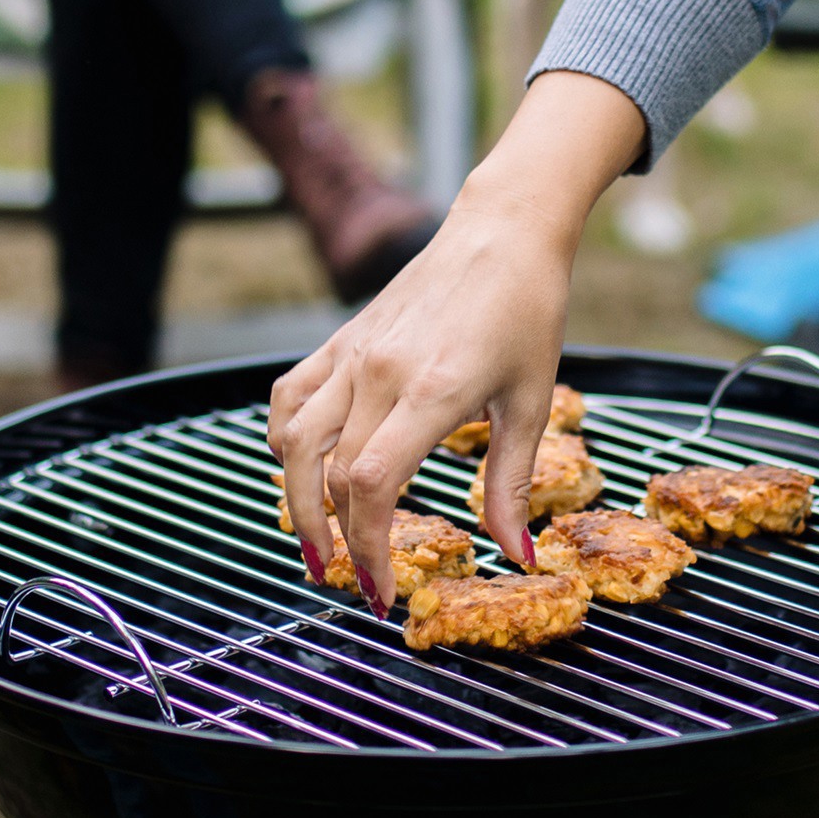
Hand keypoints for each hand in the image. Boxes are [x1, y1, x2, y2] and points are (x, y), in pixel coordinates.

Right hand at [270, 72, 646, 615]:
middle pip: (326, 477)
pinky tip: (300, 470)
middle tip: (350, 580)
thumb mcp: (534, 401)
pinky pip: (291, 398)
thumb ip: (513, 484)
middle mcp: (378, 373)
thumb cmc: (528, 308)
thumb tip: (517, 554)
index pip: (369, 487)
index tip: (380, 588)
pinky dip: (285, 441)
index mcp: (429, 390)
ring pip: (292, 442)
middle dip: (333, 541)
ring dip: (297, 500)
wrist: (504, 229)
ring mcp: (352, 354)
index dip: (367, 549)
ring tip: (318, 540)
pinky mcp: (341, 341)